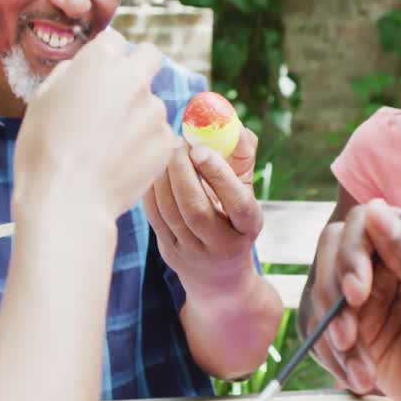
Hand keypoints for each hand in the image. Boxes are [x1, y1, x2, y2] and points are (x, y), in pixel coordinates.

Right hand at [15, 31, 179, 221]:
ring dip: (139, 115)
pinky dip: (146, 145)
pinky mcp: (165, 141)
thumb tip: (83, 70)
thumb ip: (70, 74)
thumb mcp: (42, 100)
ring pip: (153, 102)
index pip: (114, 40)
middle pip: (150, 56)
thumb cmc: (44, 152)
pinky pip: (159, 135)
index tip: (99, 76)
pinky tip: (123, 163)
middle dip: (140, 67)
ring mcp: (153, 111)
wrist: (67, 200)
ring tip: (111, 146)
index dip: (106, 58)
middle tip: (122, 94)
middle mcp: (132, 79)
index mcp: (99, 62)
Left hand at [143, 127, 262, 288]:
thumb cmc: (232, 218)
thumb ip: (242, 158)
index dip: (219, 175)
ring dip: (164, 177)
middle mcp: (222, 245)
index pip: (238, 204)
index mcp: (248, 227)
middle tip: (178, 142)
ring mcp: (193, 252)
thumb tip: (235, 127)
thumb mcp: (245, 191)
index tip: (201, 148)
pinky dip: (152, 189)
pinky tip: (155, 169)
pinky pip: (155, 217)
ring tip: (166, 152)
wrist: (218, 274)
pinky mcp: (170, 251)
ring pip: (171, 213)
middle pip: (197, 210)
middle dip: (182, 172)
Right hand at [309, 199, 400, 400]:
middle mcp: (392, 260)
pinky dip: (331, 354)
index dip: (352, 253)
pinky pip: (321, 325)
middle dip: (332, 294)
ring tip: (361, 371)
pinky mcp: (356, 322)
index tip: (356, 294)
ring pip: (323, 290)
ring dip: (332, 333)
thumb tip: (377, 209)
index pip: (368, 222)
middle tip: (348, 336)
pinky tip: (359, 377)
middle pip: (334, 250)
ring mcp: (370, 291)